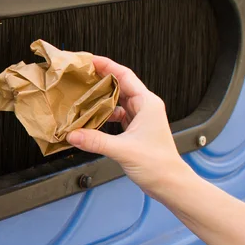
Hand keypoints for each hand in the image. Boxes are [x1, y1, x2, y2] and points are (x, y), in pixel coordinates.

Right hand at [66, 56, 193, 198]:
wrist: (170, 184)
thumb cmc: (159, 165)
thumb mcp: (123, 150)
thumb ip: (95, 141)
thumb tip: (73, 134)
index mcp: (148, 104)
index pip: (124, 75)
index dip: (106, 65)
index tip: (90, 60)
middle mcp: (145, 108)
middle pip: (119, 85)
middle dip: (100, 80)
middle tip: (81, 76)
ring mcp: (141, 119)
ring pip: (117, 101)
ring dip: (100, 99)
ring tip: (82, 97)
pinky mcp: (136, 130)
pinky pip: (117, 116)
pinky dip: (103, 116)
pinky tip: (92, 120)